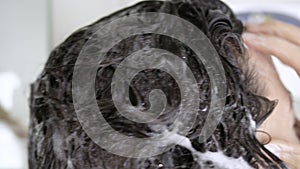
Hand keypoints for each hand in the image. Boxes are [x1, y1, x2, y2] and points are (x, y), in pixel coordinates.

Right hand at [243, 20, 299, 167]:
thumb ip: (295, 152)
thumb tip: (273, 146)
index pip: (296, 55)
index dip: (271, 44)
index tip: (249, 41)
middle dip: (273, 30)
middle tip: (249, 30)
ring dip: (278, 34)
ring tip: (256, 34)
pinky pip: (297, 53)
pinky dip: (282, 44)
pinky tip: (269, 48)